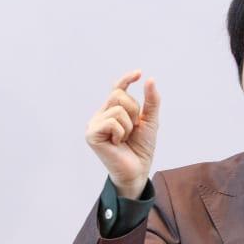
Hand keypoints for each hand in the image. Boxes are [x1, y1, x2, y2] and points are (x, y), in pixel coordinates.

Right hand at [85, 69, 160, 195]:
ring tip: (124, 138)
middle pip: (119, 95)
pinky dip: (120, 132)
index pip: (117, 89)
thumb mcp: (150, 121)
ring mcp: (94, 124)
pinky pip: (112, 121)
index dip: (126, 79)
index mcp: (112, 111)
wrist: (137, 169)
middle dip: (134, 111)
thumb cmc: (141, 148)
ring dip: (128, 125)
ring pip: (117, 109)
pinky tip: (117, 143)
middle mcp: (100, 115)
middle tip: (133, 129)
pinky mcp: (91, 135)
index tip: (138, 73)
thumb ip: (151, 101)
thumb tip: (150, 79)